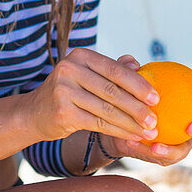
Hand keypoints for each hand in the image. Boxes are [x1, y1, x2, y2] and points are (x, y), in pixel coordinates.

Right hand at [20, 47, 160, 144]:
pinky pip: (98, 124)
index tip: (157, 98)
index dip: (138, 84)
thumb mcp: (87, 75)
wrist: (34, 113)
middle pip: (112, 90)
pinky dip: (118, 131)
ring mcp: (64, 90)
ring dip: (131, 123)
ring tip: (148, 131)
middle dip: (137, 107)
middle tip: (155, 120)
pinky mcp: (62, 112)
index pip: (115, 70)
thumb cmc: (69, 92)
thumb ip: (112, 69)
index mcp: (80, 55)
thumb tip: (139, 64)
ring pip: (107, 109)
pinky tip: (131, 136)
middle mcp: (70, 69)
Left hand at [102, 55, 191, 166]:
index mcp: (191, 95)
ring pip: (187, 147)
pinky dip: (148, 151)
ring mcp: (184, 139)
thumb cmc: (130, 94)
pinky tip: (133, 143)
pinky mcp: (170, 154)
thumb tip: (133, 63)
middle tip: (190, 128)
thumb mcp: (126, 79)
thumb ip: (128, 68)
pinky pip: (163, 156)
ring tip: (155, 147)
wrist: (119, 120)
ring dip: (174, 149)